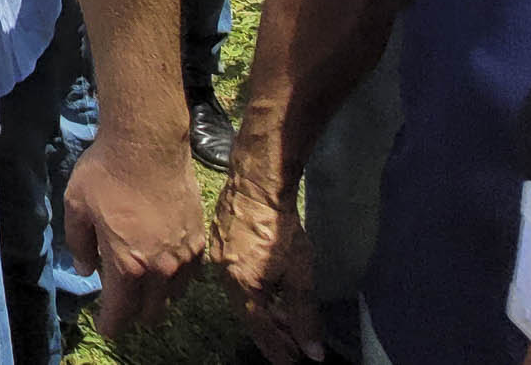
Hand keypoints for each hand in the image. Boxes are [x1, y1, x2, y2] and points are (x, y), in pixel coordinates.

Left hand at [65, 132, 203, 330]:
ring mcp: (184, 256)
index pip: (120, 312)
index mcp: (127, 265)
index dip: (110, 324)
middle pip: (151, 312)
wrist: (148, 144)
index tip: (105, 326)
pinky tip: (164, 265)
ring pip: (173, 297)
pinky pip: (190, 275)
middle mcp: (160, 269)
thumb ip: (78, 244)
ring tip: (142, 283)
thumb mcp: (76, 206)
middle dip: (133, 314)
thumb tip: (85, 269)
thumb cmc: (106, 173)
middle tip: (121, 303)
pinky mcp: (200, 239)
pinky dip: (176, 278)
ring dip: (157, 297)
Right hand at [210, 170, 323, 363]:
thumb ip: (303, 314)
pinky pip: (237, 277)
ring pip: (242, 295)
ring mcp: (218, 258)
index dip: (277, 348)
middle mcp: (224, 276)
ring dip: (264, 310)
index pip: (259, 329)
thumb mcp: (299, 273)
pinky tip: (270, 288)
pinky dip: (255, 290)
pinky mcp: (220, 242)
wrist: (256, 183)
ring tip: (285, 319)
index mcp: (241, 286)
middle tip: (293, 345)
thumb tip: (311, 351)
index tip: (292, 362)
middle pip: (248, 314)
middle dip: (272, 331)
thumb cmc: (279, 227)